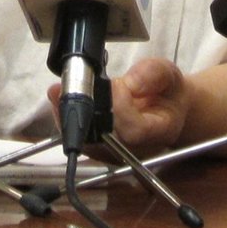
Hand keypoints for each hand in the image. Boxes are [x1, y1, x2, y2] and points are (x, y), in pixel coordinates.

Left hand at [47, 56, 191, 156]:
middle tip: (67, 87)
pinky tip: (59, 99)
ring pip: (87, 143)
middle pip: (104, 140)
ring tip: (57, 92)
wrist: (166, 110)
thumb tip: (132, 82)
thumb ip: (153, 74)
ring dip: (69, 116)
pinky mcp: (101, 150)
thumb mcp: (169, 74)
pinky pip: (80, 139)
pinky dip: (67, 119)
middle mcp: (135, 149)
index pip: (133, 130)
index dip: (119, 109)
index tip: (114, 85)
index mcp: (158, 130)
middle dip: (84, 112)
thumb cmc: (167, 94)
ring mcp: (116, 152)